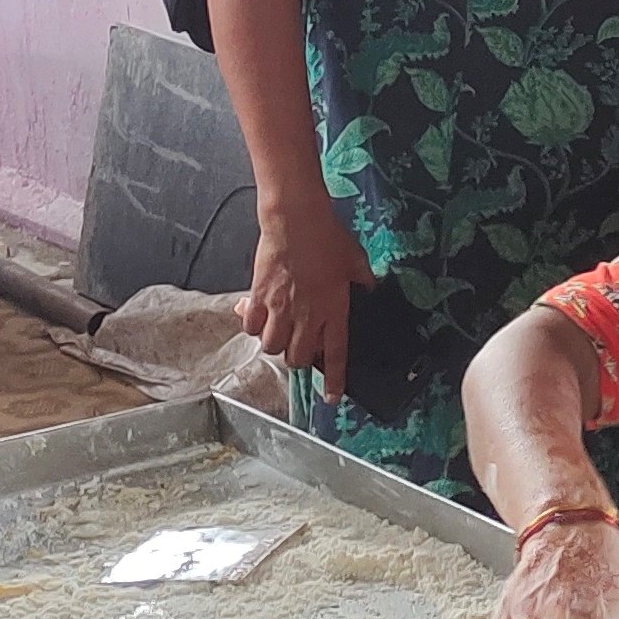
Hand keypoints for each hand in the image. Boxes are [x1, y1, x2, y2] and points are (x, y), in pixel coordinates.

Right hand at [240, 201, 373, 399]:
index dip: (335, 379)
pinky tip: (258, 315)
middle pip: (299, 358)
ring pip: (272, 347)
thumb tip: (367, 288)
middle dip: (301, 358)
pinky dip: (253, 326)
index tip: (332, 398)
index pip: (336, 354)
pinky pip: (251, 327)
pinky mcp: (258, 297)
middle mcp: (307, 315)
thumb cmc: (328, 237)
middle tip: (301, 344)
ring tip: (279, 330)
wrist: (295, 219)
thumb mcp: (356, 259)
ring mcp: (280, 308)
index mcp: (334, 309)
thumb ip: (362, 279)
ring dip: (276, 343)